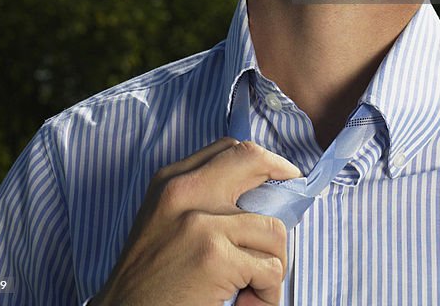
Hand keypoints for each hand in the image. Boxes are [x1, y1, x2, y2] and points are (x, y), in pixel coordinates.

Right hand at [92, 138, 301, 305]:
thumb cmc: (147, 278)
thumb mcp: (162, 220)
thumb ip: (198, 199)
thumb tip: (254, 193)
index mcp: (169, 181)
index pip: (228, 149)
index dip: (260, 160)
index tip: (278, 173)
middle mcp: (184, 192)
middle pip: (253, 159)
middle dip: (281, 175)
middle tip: (292, 196)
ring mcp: (201, 222)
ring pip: (273, 229)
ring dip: (273, 263)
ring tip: (257, 286)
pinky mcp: (214, 256)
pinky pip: (269, 268)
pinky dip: (268, 291)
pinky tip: (249, 301)